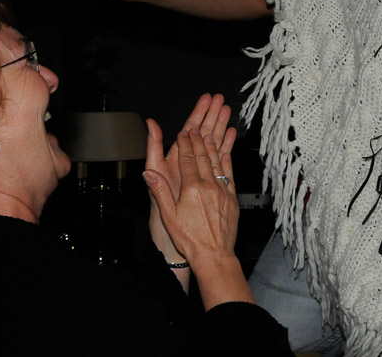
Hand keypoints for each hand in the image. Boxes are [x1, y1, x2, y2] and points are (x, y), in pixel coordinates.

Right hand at [145, 94, 235, 263]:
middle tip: (194, 126)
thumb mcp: (168, 216)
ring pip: (217, 161)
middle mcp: (209, 185)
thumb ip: (160, 191)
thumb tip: (149, 173)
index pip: (187, 159)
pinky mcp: (232, 198)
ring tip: (209, 132)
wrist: (214, 255)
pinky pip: (229, 174)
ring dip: (213, 145)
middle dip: (197, 139)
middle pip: (202, 156)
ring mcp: (222, 191)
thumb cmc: (189, 239)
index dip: (184, 143)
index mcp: (191, 188)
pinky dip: (227, 160)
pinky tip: (225, 151)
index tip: (182, 132)